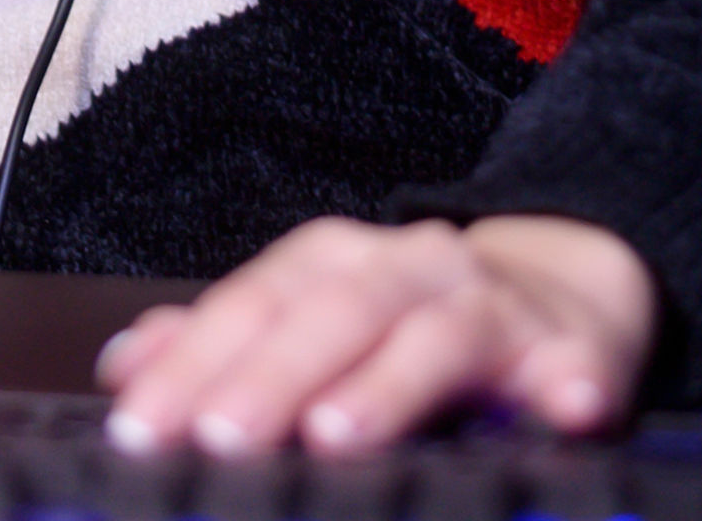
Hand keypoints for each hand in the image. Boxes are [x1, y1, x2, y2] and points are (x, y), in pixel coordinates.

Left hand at [94, 215, 656, 459]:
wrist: (562, 286)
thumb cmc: (416, 320)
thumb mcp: (315, 316)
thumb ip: (224, 342)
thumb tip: (125, 365)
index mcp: (336, 265)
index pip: (253, 305)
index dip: (193, 363)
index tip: (141, 427)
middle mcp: (408, 270)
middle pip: (334, 311)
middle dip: (272, 375)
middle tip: (221, 436)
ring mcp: (494, 306)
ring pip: (437, 332)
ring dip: (389, 382)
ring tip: (339, 433)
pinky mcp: (573, 348)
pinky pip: (576, 362)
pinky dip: (571, 383)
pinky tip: (568, 408)